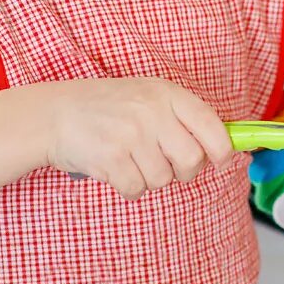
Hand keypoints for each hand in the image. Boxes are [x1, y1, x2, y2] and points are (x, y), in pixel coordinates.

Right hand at [41, 78, 234, 199]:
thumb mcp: (149, 97)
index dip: (222, 150)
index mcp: (167, 94)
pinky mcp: (111, 158)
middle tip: (165, 162)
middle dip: (183, 170)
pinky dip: (129, 187)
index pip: (212, 126)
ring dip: (150, 178)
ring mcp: (131, 135)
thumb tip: (227, 147)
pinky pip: (137, 189)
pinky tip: (117, 168)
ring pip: (163, 179)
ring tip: (131, 158)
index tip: (218, 159)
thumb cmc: (110, 108)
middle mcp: (152, 112)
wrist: (56, 113)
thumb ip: (184, 117)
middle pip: (192, 160)